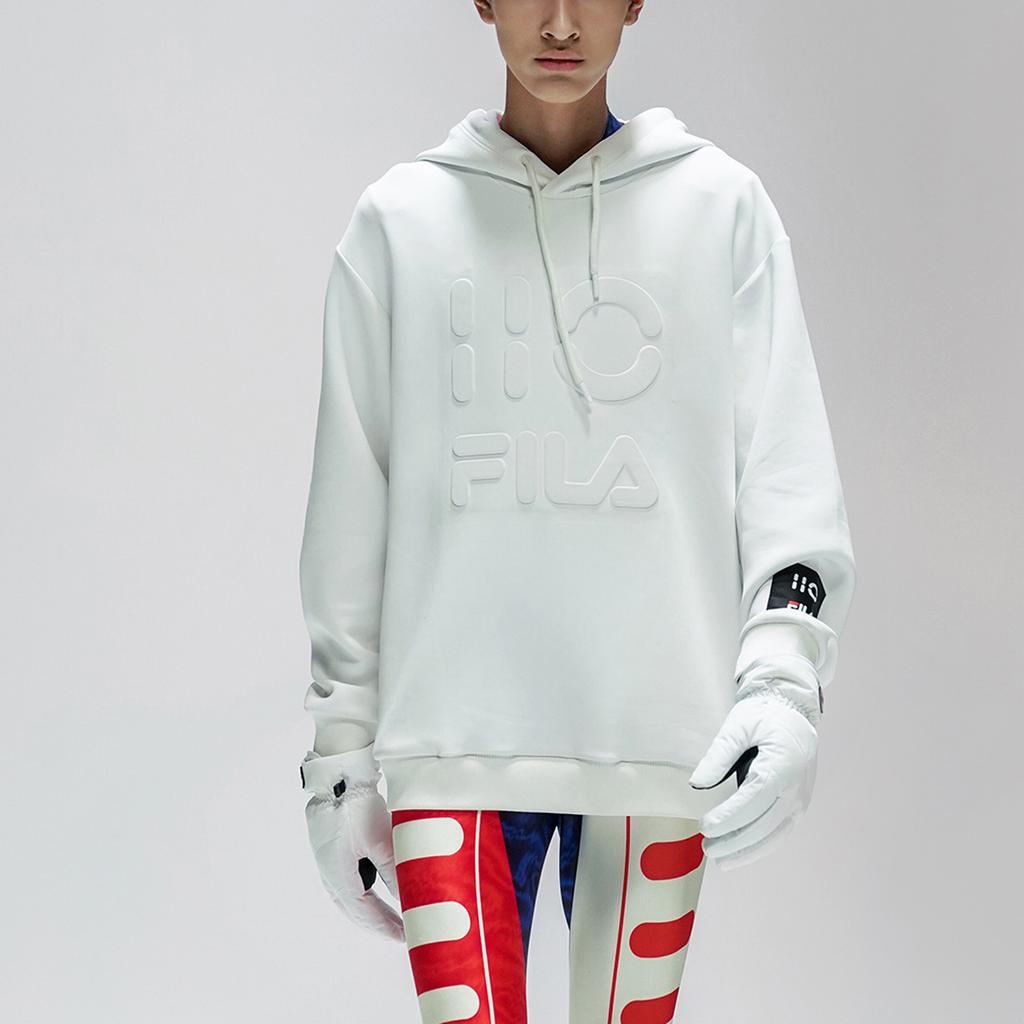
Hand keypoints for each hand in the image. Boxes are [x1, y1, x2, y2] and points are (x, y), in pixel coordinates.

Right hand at [304, 782, 405, 940]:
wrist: (337, 776)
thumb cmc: (356, 809)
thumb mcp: (381, 843)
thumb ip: (395, 873)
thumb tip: (409, 899)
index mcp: (340, 879)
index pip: (367, 915)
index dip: (387, 927)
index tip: (406, 937)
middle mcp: (330, 876)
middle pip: (356, 911)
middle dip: (378, 923)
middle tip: (401, 932)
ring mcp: (327, 863)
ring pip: (350, 897)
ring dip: (370, 909)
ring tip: (390, 914)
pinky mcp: (330, 849)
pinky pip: (348, 881)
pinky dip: (364, 891)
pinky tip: (374, 886)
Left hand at [688, 691, 817, 868]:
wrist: (793, 708)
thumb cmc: (764, 715)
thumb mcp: (737, 727)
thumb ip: (717, 756)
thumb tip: (696, 784)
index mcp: (781, 765)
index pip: (753, 800)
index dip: (729, 818)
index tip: (705, 827)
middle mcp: (796, 787)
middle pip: (765, 824)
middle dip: (734, 840)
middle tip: (707, 847)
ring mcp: (801, 798)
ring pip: (775, 835)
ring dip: (748, 850)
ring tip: (721, 859)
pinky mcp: (800, 803)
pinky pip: (781, 831)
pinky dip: (762, 845)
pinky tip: (742, 851)